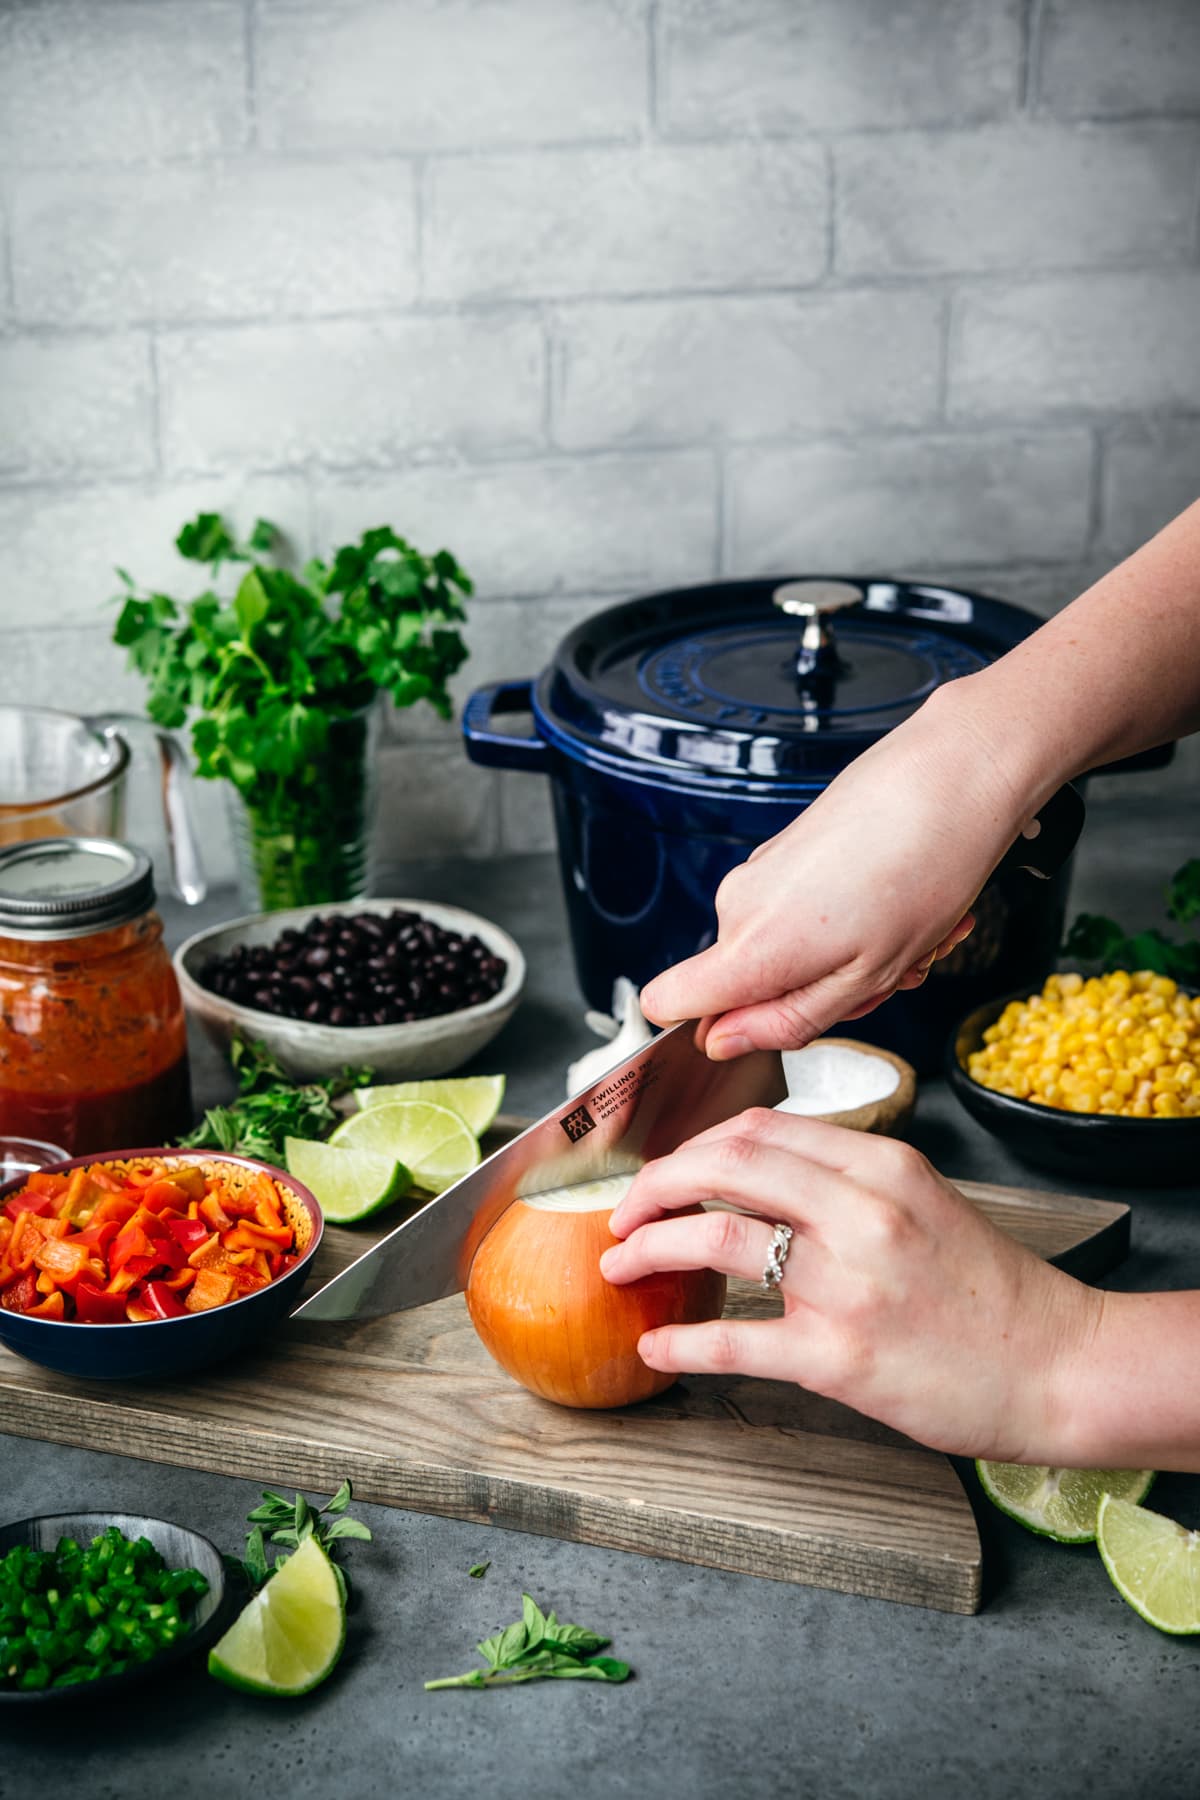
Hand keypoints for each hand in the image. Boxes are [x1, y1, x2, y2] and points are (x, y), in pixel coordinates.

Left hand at [602, 1109, 1101, 1462]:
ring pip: (716, 1239)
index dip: (693, 1147)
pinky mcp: (841, 1357)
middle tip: (625, 1210)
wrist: (1061, 1365)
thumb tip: (761, 1173)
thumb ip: (849, 1181)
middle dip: (656, 1184)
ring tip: (619, 1264)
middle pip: (724, 1165)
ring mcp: (849, 1284)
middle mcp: (862, 1211)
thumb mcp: (927, 1202)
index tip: (667, 1171)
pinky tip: (655, 1347)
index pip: (759, 1129)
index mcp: (882, 1166)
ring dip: (650, 1248)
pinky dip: (681, 1343)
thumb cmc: (994, 1292)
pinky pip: (734, 1341)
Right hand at [640, 688, 1031, 1056]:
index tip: (769, 1026)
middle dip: (820, 992)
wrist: (952, 775)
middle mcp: (740, 904)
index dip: (711, 1028)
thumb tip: (724, 1043)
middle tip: (887, 971)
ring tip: (910, 934)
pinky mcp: (785, 852)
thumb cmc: (924, 868)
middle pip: (750, 987)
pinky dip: (854, 921)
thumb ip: (786, 1020)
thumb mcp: (865, 978)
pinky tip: (904, 904)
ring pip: (788, 952)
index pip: (667, 1001)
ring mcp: (761, 872)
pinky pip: (804, 915)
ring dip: (851, 957)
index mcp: (751, 944)